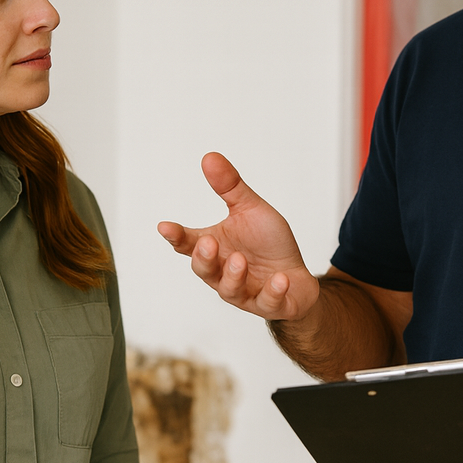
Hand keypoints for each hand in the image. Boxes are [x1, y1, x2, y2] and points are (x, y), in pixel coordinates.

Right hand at [157, 152, 319, 320]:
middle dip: (203, 258)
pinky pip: (267, 303)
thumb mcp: (251, 210)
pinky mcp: (269, 305)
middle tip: (209, 242)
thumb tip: (209, 157)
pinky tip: (280, 279)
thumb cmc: (268, 244)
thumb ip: (230, 187)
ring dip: (233, 275)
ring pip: (229, 290)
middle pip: (203, 270)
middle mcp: (223, 273)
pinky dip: (273, 292)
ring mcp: (244, 292)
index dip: (176, 236)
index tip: (165, 227)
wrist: (297, 277)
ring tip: (240, 259)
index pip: (188, 243)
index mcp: (215, 247)